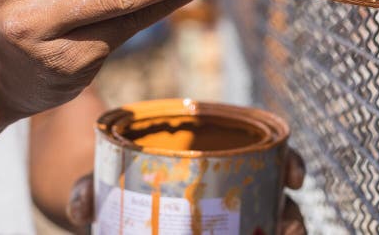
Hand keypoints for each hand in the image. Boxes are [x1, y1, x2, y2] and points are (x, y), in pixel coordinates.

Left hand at [67, 149, 306, 233]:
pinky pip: (246, 234)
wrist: (106, 202)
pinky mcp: (220, 231)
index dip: (287, 162)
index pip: (264, 151)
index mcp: (214, 155)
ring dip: (283, 231)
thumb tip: (83, 207)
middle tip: (288, 229)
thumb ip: (89, 189)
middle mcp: (230, 183)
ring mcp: (226, 215)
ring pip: (268, 222)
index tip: (295, 179)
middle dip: (289, 215)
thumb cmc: (112, 179)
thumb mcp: (102, 178)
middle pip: (274, 195)